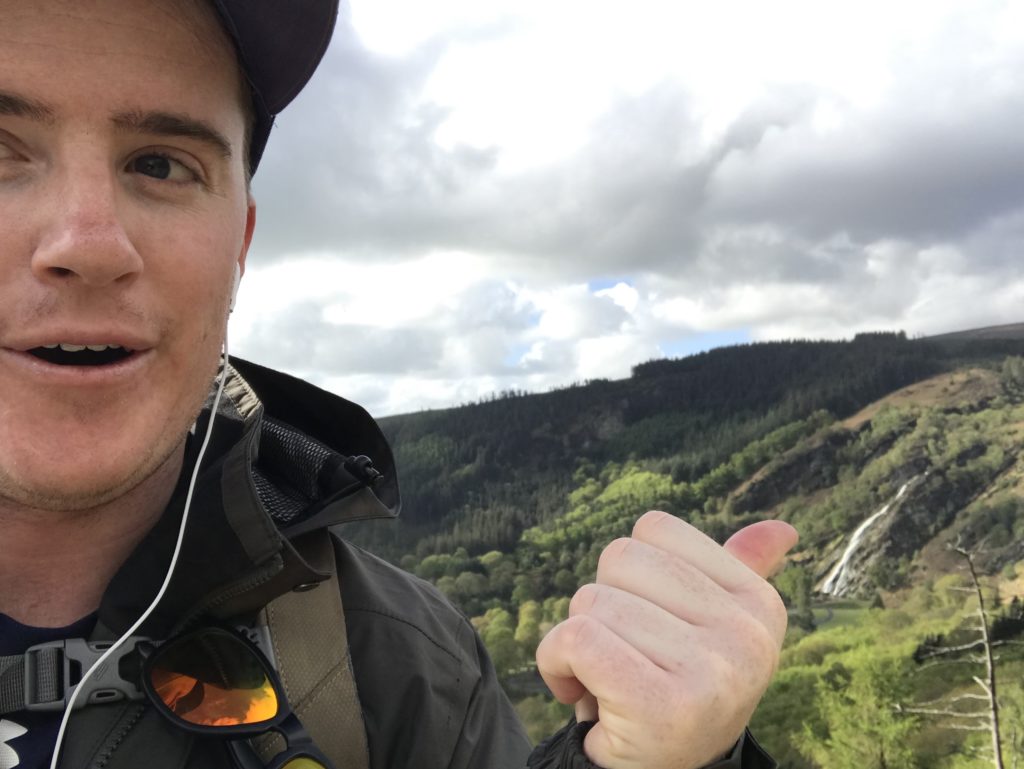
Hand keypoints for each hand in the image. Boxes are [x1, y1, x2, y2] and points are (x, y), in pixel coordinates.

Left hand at [535, 511, 797, 768]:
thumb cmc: (674, 687)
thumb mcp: (713, 628)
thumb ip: (741, 571)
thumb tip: (784, 527)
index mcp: (759, 604)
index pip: (654, 529)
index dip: (630, 573)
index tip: (648, 622)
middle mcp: (746, 637)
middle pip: (619, 559)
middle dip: (602, 604)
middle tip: (624, 654)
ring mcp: (709, 672)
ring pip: (592, 601)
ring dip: (575, 640)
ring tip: (605, 680)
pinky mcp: (661, 706)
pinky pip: (575, 639)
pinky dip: (554, 662)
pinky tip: (574, 691)